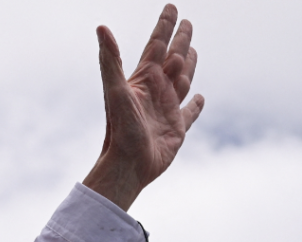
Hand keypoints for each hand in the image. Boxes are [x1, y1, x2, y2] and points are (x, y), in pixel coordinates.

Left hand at [82, 4, 204, 210]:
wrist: (126, 165)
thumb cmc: (119, 129)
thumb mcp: (114, 91)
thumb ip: (110, 60)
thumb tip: (101, 28)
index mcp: (144, 79)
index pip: (156, 45)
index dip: (164, 26)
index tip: (172, 7)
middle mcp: (156, 91)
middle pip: (173, 59)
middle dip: (180, 40)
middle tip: (188, 22)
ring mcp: (167, 109)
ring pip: (183, 81)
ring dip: (189, 65)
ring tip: (192, 52)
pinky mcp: (177, 129)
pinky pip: (190, 113)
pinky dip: (196, 105)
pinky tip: (200, 98)